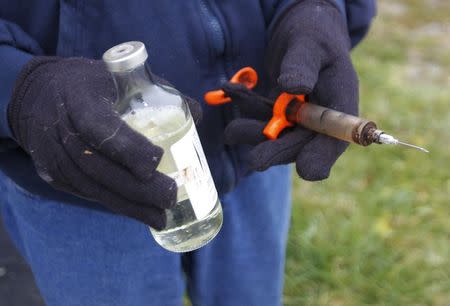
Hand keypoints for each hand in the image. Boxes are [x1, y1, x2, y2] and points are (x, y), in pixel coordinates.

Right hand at [7, 57, 201, 228]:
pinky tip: (138, 212)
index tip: (158, 160)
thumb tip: (198, 114)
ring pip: (92, 187)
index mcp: (78, 98)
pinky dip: (114, 204)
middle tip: (171, 196)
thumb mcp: (116, 75)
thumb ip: (157, 92)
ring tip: (160, 218)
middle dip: (137, 187)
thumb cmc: (88, 85)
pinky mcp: (53, 174)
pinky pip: (86, 193)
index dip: (127, 147)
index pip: (99, 127)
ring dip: (128, 206)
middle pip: (98, 166)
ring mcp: (53, 156)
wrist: (35, 97)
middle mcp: (60, 130)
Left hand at [223, 0, 358, 180]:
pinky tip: (230, 89)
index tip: (307, 169)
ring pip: (275, 137)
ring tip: (232, 123)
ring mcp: (297, 121)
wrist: (301, 35)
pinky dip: (245, 106)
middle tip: (255, 161)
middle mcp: (319, 120)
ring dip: (253, 131)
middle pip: (300, 145)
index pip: (335, 140)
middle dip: (277, 151)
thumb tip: (294, 87)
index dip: (322, 156)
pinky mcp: (278, 116)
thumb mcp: (310, 44)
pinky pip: (260, 119)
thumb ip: (303, 64)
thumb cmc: (313, 35)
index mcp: (339, 106)